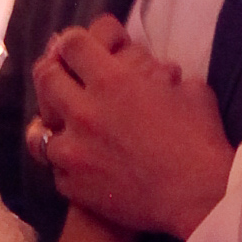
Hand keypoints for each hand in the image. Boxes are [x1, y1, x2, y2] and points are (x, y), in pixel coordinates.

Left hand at [29, 23, 232, 236]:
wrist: (197, 197)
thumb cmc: (200, 142)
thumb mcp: (191, 91)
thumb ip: (164, 78)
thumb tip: (161, 76)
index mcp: (113, 82)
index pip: (72, 45)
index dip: (73, 43)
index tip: (77, 49)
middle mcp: (84, 111)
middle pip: (45, 78)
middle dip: (52, 73)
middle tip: (62, 79)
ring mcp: (74, 151)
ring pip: (40, 131)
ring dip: (55, 127)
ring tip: (68, 130)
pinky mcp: (73, 185)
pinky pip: (55, 170)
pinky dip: (67, 166)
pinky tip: (82, 166)